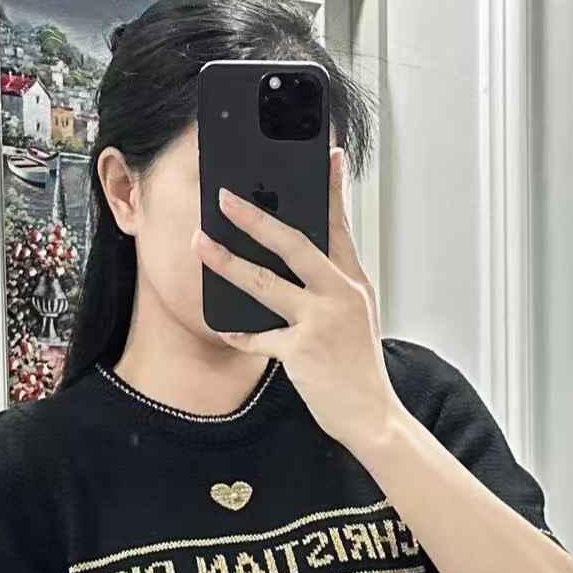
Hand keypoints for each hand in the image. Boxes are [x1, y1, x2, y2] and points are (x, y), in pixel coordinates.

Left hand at [191, 147, 403, 455]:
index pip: (340, 226)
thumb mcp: (356, 316)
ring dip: (228, 261)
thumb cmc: (359, 368)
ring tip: (200, 244)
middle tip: (226, 198)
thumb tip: (293, 262)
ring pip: (265, 283)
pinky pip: (258, 336)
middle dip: (256, 218)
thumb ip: (330, 287)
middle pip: (295, 244)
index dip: (333, 190)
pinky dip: (238, 331)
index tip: (328, 158)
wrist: (372, 414)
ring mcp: (320, 321)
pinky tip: (221, 324)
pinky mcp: (301, 350)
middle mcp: (339, 295)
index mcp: (353, 283)